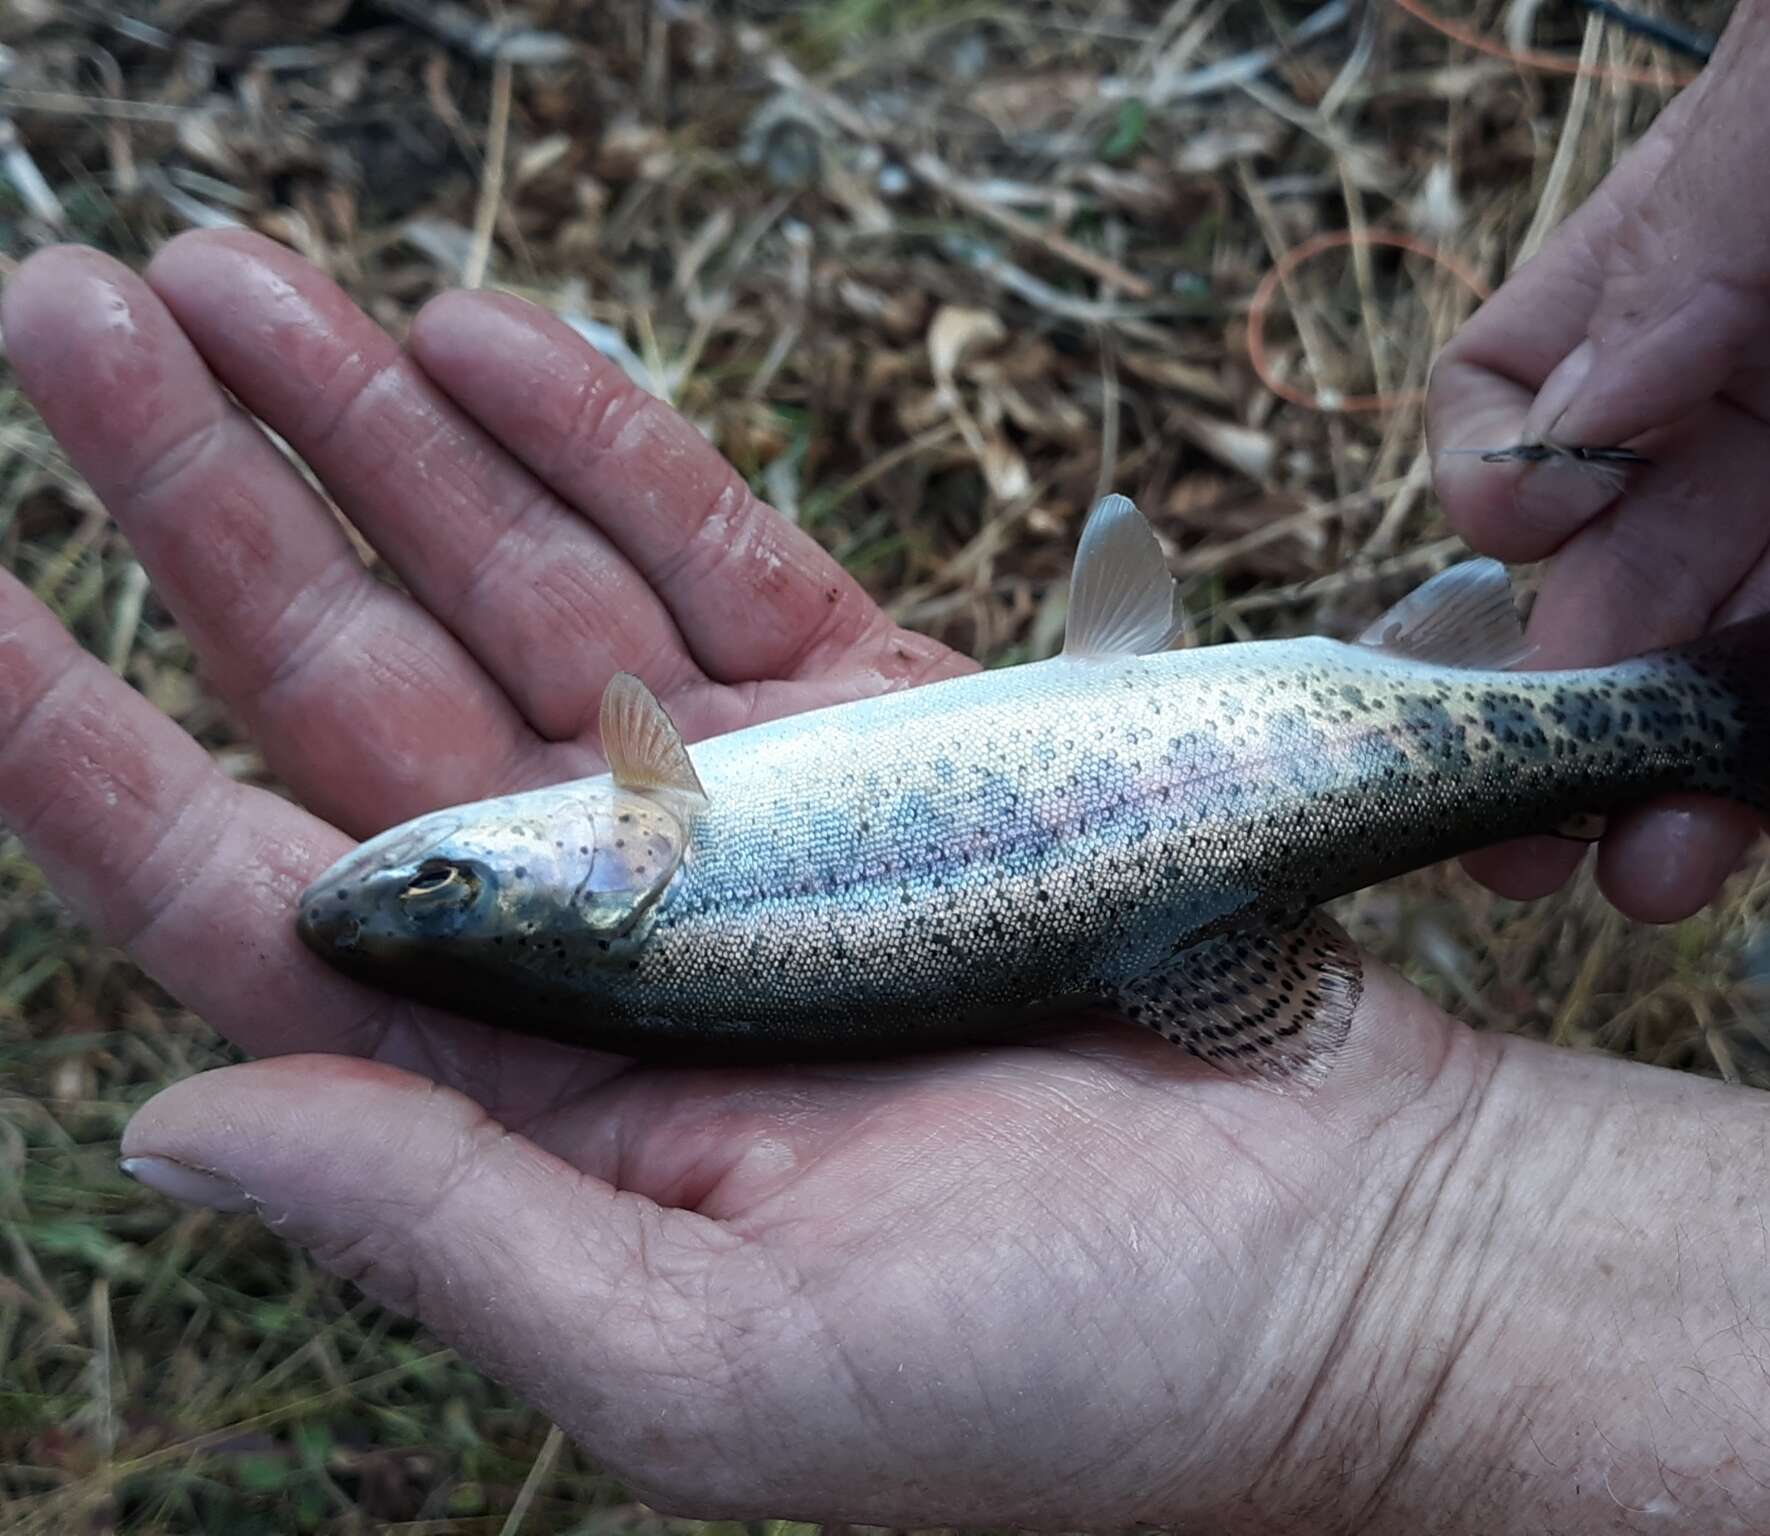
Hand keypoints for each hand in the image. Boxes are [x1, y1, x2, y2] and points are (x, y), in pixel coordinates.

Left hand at [0, 230, 1487, 1525]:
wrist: (1362, 1266)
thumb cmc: (1073, 1378)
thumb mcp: (717, 1369)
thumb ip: (444, 1231)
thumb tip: (170, 1121)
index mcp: (540, 1102)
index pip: (249, 896)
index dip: (77, 747)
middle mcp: (621, 941)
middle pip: (353, 686)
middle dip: (204, 505)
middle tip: (63, 313)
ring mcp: (759, 814)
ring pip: (520, 582)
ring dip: (372, 430)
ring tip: (222, 280)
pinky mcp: (905, 731)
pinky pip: (716, 556)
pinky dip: (601, 442)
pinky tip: (481, 337)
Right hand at [1428, 0, 1769, 921]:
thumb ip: (1709, 219)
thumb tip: (1592, 407)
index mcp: (1696, 258)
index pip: (1526, 392)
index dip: (1504, 477)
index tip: (1535, 530)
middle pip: (1636, 554)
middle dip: (1576, 694)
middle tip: (1529, 827)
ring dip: (1702, 759)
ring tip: (1654, 870)